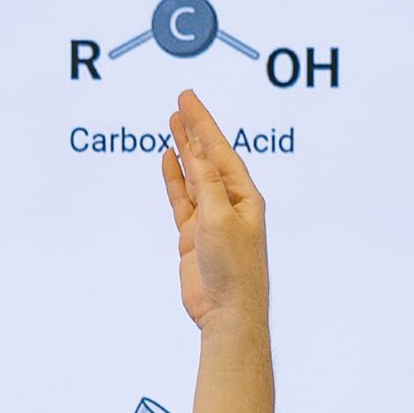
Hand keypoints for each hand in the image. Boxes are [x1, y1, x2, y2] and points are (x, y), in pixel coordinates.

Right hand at [159, 90, 271, 333]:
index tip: (188, 99)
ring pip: (193, 175)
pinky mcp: (193, 236)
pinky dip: (175, 179)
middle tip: (181, 102)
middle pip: (208, 157)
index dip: (204, 123)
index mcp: (244, 197)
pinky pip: (182, 199)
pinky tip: (169, 159)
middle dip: (194, 130)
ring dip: (183, 150)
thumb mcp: (219, 218)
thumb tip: (196, 150)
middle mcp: (230, 204)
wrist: (227, 312)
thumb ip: (206, 183)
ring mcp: (210, 219)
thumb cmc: (234, 269)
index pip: (220, 151)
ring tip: (172, 123)